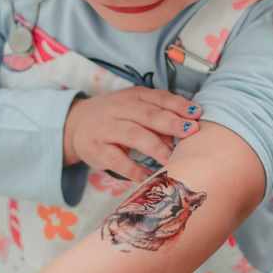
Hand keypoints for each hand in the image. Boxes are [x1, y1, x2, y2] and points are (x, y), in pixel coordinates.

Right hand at [63, 88, 201, 181]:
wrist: (76, 124)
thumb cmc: (117, 117)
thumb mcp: (136, 111)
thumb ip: (160, 119)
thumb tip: (183, 133)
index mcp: (133, 97)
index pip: (158, 98)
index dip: (178, 105)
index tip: (196, 114)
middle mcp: (119, 109)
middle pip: (147, 115)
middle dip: (171, 123)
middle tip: (191, 132)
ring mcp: (106, 129)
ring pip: (132, 135)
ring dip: (154, 146)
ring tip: (172, 157)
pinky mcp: (97, 150)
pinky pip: (116, 160)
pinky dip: (132, 169)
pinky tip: (147, 176)